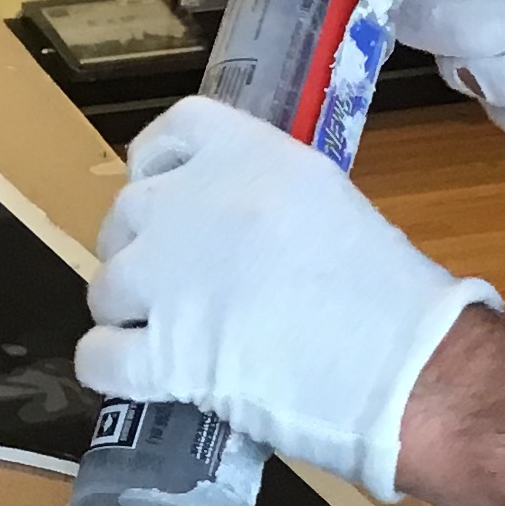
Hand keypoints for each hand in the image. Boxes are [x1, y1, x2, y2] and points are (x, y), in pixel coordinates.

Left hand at [77, 97, 497, 500]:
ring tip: (164, 333)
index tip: (166, 191)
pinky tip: (137, 376)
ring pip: (105, 286)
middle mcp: (193, 205)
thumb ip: (263, 202)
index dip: (159, 163)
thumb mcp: (324, 204)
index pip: (175, 129)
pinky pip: (98, 356)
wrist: (406, 367)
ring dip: (126, 310)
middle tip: (172, 281)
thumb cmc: (390, 293)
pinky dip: (110, 368)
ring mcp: (169, 281)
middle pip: (126, 213)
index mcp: (246, 156)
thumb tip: (226, 229)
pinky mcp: (164, 354)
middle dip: (140, 246)